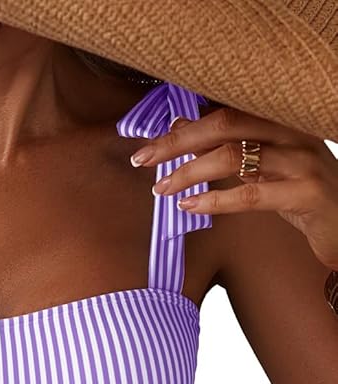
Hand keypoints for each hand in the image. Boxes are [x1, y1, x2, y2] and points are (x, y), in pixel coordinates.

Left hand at [131, 105, 337, 270]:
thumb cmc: (301, 195)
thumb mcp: (263, 167)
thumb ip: (227, 145)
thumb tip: (181, 125)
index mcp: (280, 120)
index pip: (223, 111)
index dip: (183, 126)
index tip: (149, 144)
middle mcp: (292, 133)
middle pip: (225, 124)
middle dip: (178, 142)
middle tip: (144, 161)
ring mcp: (301, 161)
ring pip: (234, 156)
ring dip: (190, 172)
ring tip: (162, 189)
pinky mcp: (306, 193)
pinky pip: (252, 193)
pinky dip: (216, 199)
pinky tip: (191, 205)